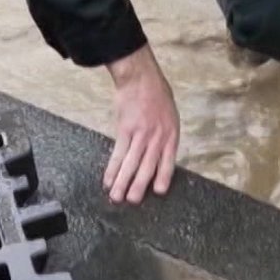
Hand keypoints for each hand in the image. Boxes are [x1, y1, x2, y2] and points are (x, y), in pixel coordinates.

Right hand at [104, 44, 179, 202]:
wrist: (140, 78)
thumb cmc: (157, 94)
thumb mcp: (170, 115)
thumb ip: (165, 135)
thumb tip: (158, 154)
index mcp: (171, 134)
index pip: (168, 161)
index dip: (163, 177)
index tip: (158, 192)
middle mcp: (157, 137)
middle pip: (148, 167)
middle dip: (139, 186)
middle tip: (132, 201)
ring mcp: (141, 135)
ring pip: (131, 164)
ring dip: (123, 183)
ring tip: (117, 198)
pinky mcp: (125, 131)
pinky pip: (118, 154)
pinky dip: (112, 169)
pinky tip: (108, 180)